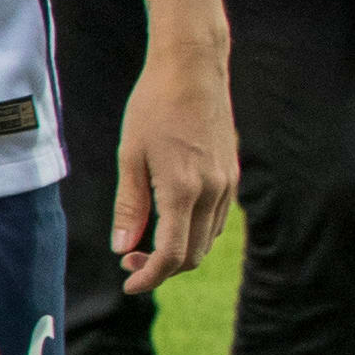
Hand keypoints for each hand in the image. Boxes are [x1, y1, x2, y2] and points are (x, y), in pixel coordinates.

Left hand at [109, 45, 236, 293]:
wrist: (193, 70)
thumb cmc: (153, 108)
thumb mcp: (130, 156)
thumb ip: (129, 205)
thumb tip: (123, 247)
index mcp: (183, 190)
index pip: (171, 255)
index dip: (149, 276)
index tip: (128, 285)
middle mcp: (212, 192)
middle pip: (192, 254)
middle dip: (160, 267)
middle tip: (127, 260)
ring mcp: (227, 184)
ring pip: (207, 240)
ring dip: (178, 251)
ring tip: (142, 242)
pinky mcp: (232, 174)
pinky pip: (216, 219)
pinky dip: (193, 232)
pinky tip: (169, 222)